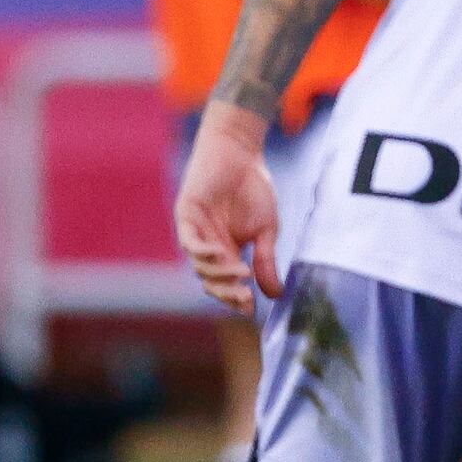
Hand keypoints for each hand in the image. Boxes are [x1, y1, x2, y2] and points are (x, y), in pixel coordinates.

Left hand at [175, 122, 281, 307]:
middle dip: (226, 292)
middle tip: (244, 297)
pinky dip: (202, 251)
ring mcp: (195, 232)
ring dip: (220, 273)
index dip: (236, 297)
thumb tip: (275, 294)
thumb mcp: (266, 230)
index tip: (252, 308)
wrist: (240, 153)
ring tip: (242, 272)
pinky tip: (220, 253)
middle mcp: (208, 246)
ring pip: (199, 265)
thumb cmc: (253, 188)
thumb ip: (265, 261)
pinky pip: (189, 241)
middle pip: (210, 280)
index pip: (226, 283)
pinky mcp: (186, 215)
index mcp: (227, 251)